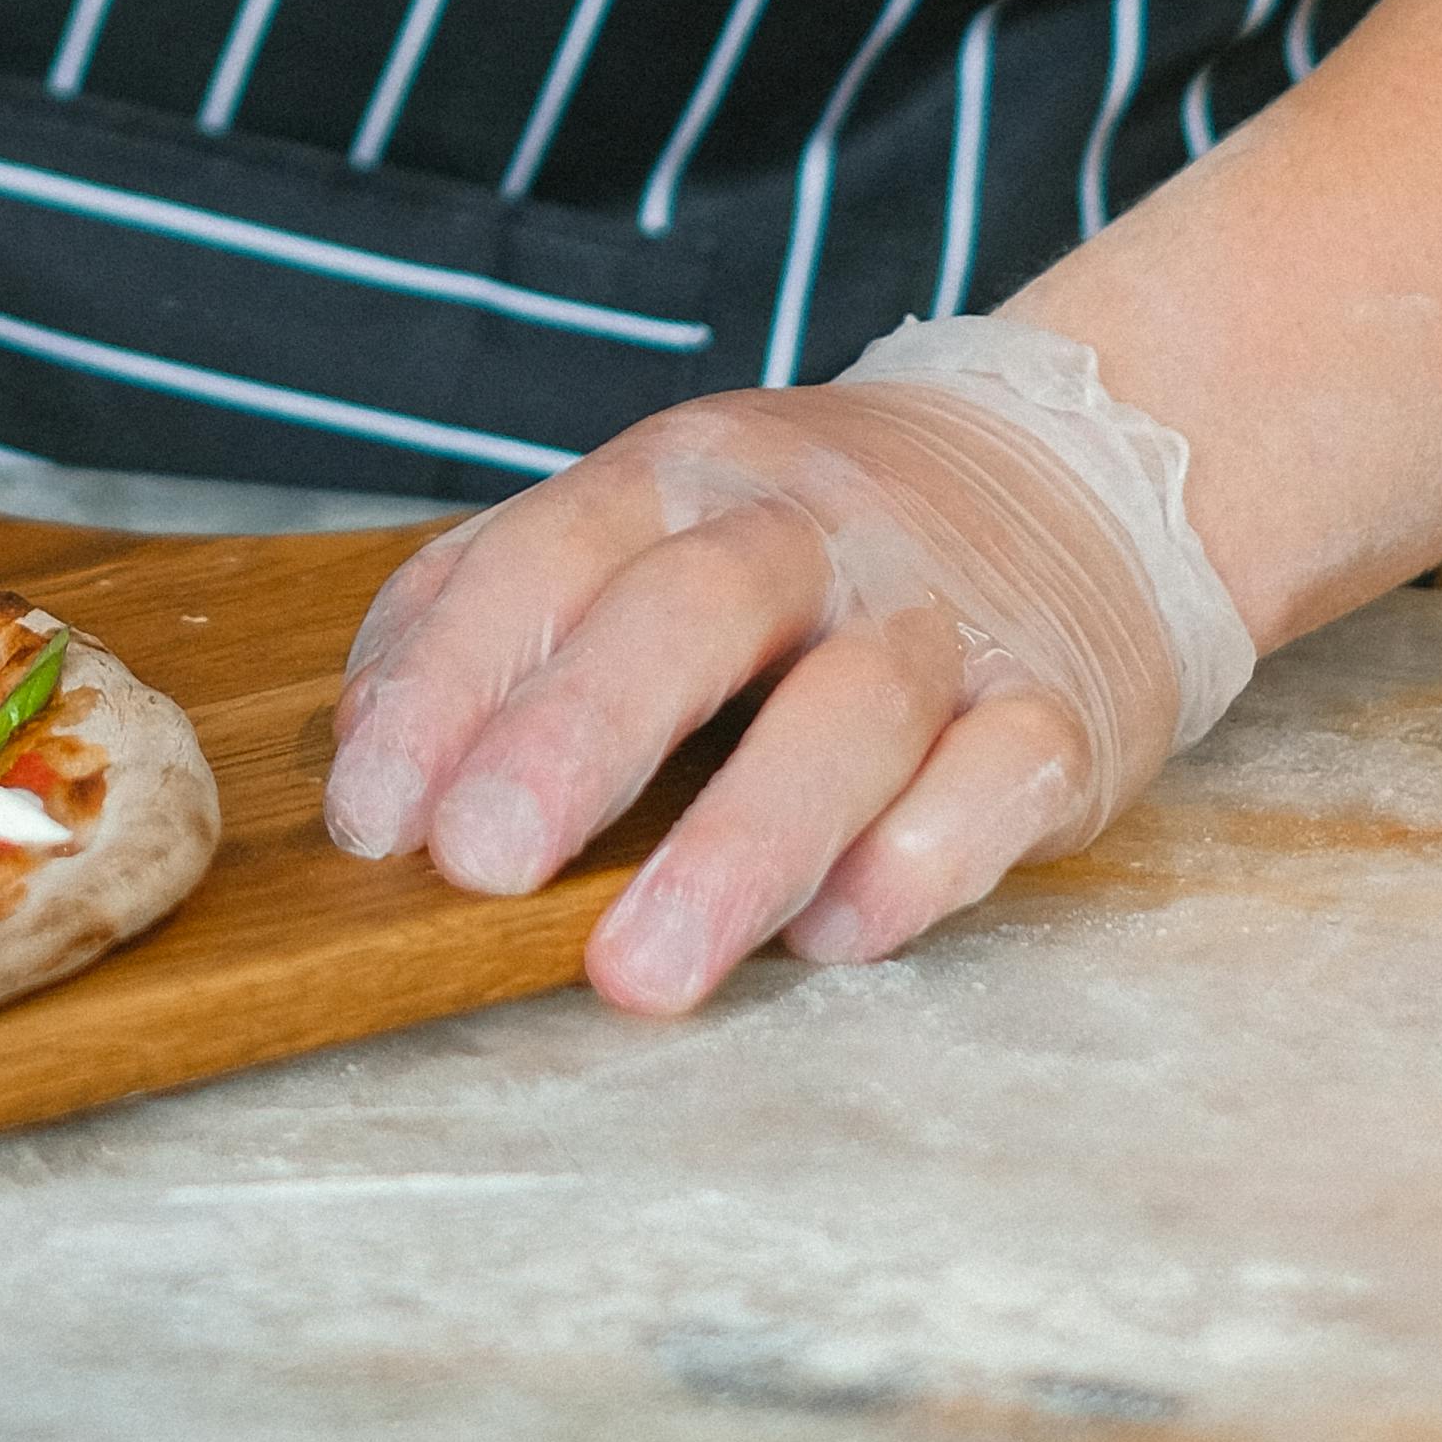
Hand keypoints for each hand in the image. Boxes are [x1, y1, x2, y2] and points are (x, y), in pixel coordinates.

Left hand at [320, 362, 1215, 1017]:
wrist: (1078, 471)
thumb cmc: (810, 539)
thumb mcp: (648, 519)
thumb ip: (501, 608)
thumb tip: (364, 744)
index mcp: (681, 476)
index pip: (544, 561)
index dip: (449, 687)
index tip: (373, 819)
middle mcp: (811, 528)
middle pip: (688, 612)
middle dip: (572, 737)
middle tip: (477, 864)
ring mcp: (942, 618)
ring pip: (847, 714)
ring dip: (735, 845)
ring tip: (637, 971)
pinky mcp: (1061, 711)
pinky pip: (994, 781)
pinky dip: (915, 861)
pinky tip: (835, 935)